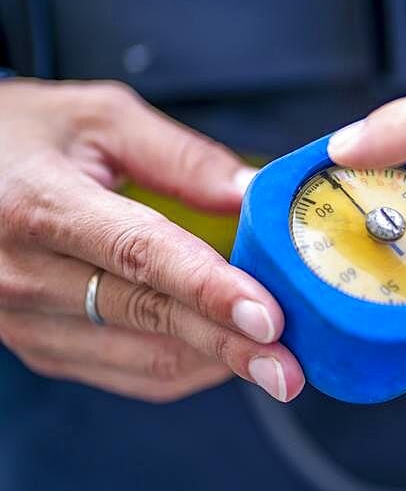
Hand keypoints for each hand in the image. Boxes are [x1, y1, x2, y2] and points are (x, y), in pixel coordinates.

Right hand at [0, 79, 303, 401]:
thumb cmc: (17, 135)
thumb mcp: (98, 117)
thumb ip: (182, 157)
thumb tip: (252, 194)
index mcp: (41, 205)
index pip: (140, 255)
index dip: (209, 289)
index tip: (268, 315)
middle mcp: (24, 272)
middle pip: (149, 317)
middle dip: (231, 345)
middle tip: (292, 365)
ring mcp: (24, 320)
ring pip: (140, 357)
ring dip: (214, 362)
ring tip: (275, 360)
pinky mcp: (35, 345)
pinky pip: (123, 373)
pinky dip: (183, 369)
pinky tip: (223, 355)